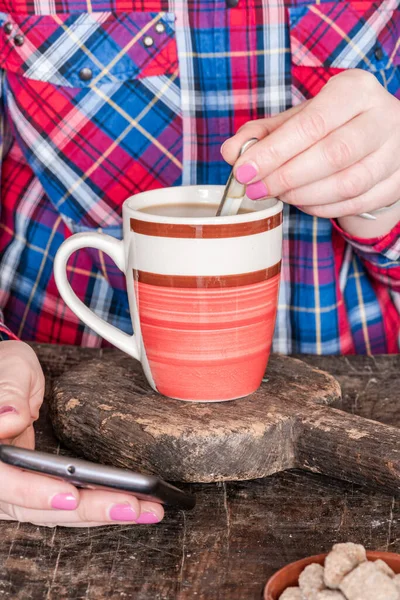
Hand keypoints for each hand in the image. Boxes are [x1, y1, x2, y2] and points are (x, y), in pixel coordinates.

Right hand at [0, 341, 163, 526]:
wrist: (5, 375)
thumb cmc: (5, 371)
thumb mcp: (9, 372)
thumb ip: (8, 395)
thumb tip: (8, 419)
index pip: (5, 482)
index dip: (35, 492)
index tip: (70, 495)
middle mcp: (0, 477)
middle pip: (37, 507)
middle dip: (88, 509)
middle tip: (131, 505)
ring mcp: (17, 485)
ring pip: (55, 512)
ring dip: (100, 513)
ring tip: (146, 509)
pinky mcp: (37, 485)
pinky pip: (65, 503)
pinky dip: (97, 505)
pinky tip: (131, 505)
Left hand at [222, 70, 399, 220]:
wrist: (377, 136)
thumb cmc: (331, 125)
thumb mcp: (297, 120)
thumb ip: (262, 134)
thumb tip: (230, 152)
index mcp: (355, 90)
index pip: (312, 124)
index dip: (274, 152)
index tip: (243, 171)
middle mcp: (383, 116)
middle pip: (332, 155)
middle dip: (285, 177)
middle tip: (255, 189)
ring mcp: (396, 152)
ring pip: (348, 183)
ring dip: (303, 195)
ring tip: (278, 194)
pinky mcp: (398, 182)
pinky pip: (357, 203)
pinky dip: (323, 207)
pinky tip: (302, 202)